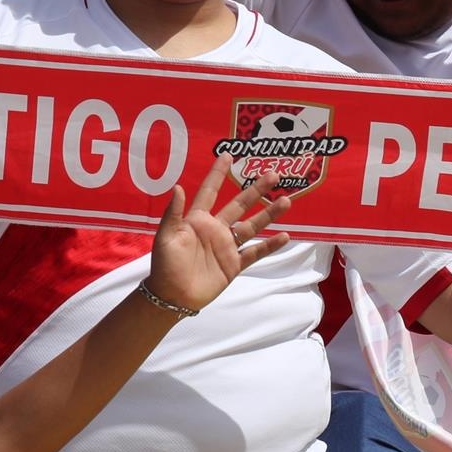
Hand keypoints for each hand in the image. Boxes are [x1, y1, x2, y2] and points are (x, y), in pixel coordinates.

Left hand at [145, 156, 292, 313]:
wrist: (172, 296)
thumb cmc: (165, 265)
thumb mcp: (165, 238)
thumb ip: (173, 214)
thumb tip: (178, 187)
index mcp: (197, 220)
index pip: (210, 191)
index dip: (218, 174)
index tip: (228, 155)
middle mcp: (216, 229)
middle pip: (239, 205)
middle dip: (256, 190)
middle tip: (273, 175)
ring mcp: (227, 247)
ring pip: (252, 226)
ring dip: (269, 214)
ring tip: (286, 201)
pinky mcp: (235, 264)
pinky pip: (256, 252)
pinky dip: (270, 245)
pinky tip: (285, 236)